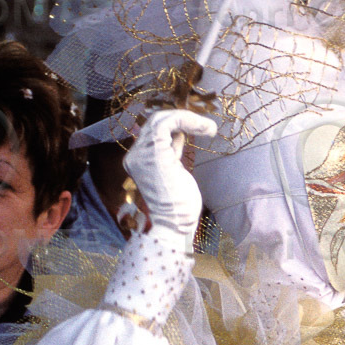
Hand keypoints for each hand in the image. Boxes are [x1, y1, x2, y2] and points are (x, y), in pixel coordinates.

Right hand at [123, 109, 217, 242]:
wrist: (175, 225)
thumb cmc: (178, 205)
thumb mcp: (173, 172)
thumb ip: (170, 153)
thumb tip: (178, 134)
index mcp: (137, 160)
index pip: (152, 131)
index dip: (176, 125)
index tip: (197, 129)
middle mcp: (134, 155)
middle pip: (154, 122)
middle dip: (183, 119)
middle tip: (207, 126)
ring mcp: (141, 154)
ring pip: (160, 120)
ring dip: (188, 119)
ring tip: (209, 128)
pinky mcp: (154, 154)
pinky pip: (167, 124)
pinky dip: (186, 120)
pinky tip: (203, 128)